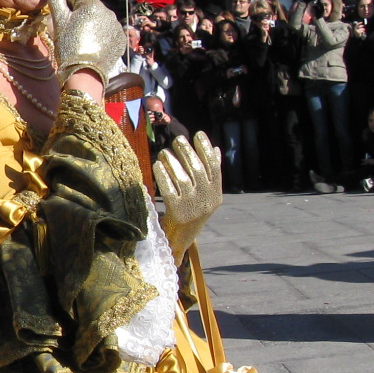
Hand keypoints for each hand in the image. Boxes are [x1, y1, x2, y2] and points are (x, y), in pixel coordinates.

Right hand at [45, 0, 125, 90]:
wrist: (85, 73)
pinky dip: (100, 36)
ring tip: (82, 41)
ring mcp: (116, 26)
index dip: (66, 6)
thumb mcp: (58, 21)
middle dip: (79, 15)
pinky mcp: (121, 39)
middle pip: (89, 7)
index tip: (63, 21)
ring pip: (99, 19)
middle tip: (72, 32)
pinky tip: (92, 47)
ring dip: (90, 25)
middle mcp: (109, 12)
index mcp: (92, 4)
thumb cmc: (68, 46)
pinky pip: (108, 32)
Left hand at [154, 131, 222, 259]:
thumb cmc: (193, 210)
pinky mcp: (177, 213)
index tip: (198, 134)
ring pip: (183, 179)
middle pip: (197, 170)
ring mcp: (192, 207)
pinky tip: (157, 165)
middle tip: (178, 139)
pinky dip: (163, 176)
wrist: (183, 238)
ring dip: (173, 162)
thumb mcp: (207, 194)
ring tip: (164, 151)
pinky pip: (169, 190)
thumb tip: (216, 149)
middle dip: (188, 152)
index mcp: (216, 194)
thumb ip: (211, 173)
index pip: (214, 167)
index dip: (206, 149)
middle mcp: (206, 200)